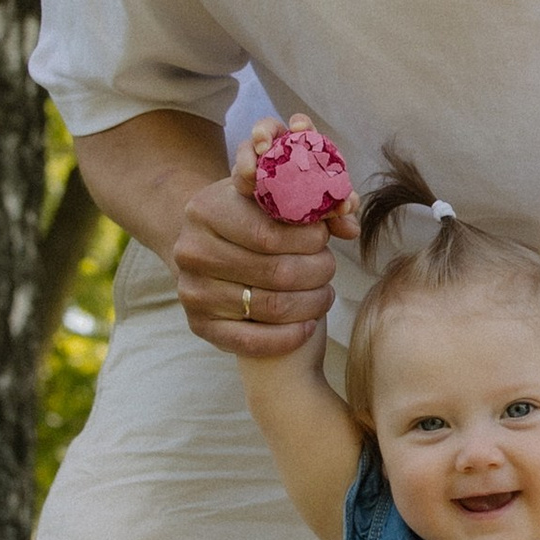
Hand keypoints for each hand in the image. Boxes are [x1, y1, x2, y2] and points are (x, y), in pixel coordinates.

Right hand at [170, 116, 352, 358]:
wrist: (206, 247)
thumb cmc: (248, 218)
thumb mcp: (270, 197)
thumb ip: (312, 201)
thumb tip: (347, 219)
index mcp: (205, 210)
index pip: (270, 233)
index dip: (309, 239)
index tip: (324, 239)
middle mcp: (191, 251)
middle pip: (277, 272)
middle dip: (317, 271)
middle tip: (328, 267)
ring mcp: (193, 292)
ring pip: (272, 307)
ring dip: (312, 302)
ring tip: (323, 292)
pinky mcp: (200, 326)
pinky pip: (253, 342)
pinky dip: (290, 336)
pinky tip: (307, 325)